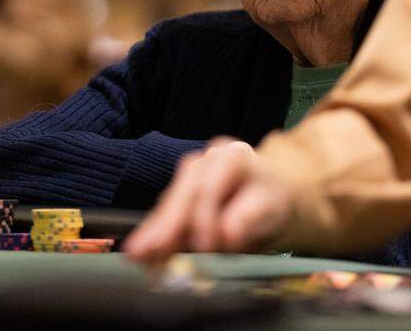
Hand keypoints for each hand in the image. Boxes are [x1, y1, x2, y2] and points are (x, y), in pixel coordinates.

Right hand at [123, 137, 291, 263]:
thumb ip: (251, 217)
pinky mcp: (180, 193)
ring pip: (171, 202)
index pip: (213, 186)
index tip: (205, 245)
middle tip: (153, 249)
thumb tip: (228, 232)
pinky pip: (165, 213)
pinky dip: (154, 233)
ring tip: (138, 253)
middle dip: (169, 224)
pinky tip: (140, 250)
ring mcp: (190, 174)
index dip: (205, 215)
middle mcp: (206, 159)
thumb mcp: (272, 209)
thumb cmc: (271, 203)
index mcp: (233, 156)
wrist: (268, 197)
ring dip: (155, 230)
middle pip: (185, 193)